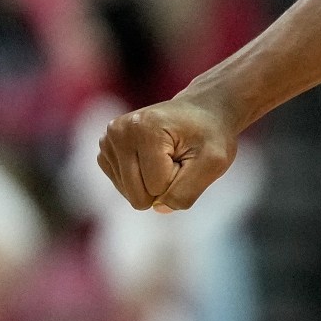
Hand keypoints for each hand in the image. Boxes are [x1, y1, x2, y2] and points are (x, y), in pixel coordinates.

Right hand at [96, 88, 238, 211]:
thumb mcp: (215, 161)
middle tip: (178, 158)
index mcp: (143, 128)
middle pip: (138, 195)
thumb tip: (158, 208)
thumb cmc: (211, 135)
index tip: (187, 154)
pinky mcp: (105, 153)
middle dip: (164, 184)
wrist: (202, 112)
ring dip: (154, 182)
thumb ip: (188, 190)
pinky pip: (125, 189)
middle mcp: (117, 132)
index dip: (179, 178)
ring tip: (167, 156)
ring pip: (131, 194)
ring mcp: (107, 142)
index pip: (157, 187)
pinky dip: (143, 181)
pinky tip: (153, 159)